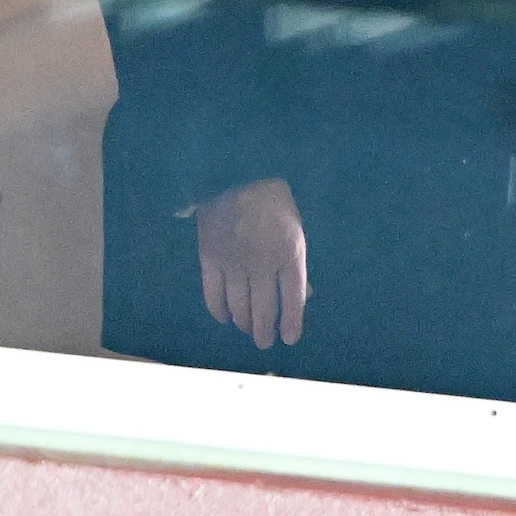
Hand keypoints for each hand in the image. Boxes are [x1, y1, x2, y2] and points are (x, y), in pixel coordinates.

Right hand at [195, 177, 307, 348]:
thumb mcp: (296, 228)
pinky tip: (225, 316)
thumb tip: (305, 295)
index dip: (292, 323)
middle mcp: (262, 265)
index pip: (293, 300)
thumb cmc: (273, 200)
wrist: (235, 173)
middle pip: (264, 310)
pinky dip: (219, 312)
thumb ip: (297, 263)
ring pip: (239, 308)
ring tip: (248, 330)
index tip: (289, 339)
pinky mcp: (210, 260)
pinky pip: (214, 296)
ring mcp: (235, 264)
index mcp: (289, 254)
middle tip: (265, 342)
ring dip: (245, 324)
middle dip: (265, 332)